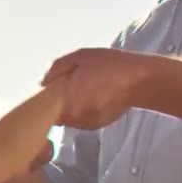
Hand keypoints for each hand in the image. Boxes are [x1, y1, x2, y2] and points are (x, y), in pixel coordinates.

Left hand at [42, 48, 159, 129]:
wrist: (140, 81)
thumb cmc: (109, 64)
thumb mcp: (81, 56)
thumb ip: (57, 67)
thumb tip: (41, 81)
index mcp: (66, 97)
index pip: (43, 104)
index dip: (43, 95)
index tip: (50, 86)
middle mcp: (73, 115)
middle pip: (53, 112)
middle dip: (55, 101)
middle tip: (68, 85)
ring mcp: (84, 123)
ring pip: (66, 117)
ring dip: (68, 107)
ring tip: (82, 91)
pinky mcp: (94, 126)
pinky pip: (79, 120)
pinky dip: (80, 111)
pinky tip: (91, 98)